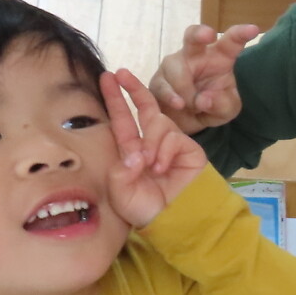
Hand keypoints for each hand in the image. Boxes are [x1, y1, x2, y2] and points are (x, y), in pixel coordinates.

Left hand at [103, 68, 208, 226]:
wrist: (174, 221)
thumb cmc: (145, 209)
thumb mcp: (120, 192)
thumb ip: (119, 171)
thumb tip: (134, 153)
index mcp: (131, 151)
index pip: (122, 119)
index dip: (115, 98)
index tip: (106, 77)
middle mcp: (150, 143)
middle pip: (144, 108)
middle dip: (133, 89)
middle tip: (122, 73)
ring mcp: (170, 144)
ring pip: (158, 123)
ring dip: (150, 142)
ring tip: (150, 166)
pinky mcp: (188, 149)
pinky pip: (173, 137)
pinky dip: (164, 152)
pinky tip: (162, 168)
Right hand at [149, 23, 259, 134]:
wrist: (187, 122)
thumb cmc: (211, 107)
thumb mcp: (226, 110)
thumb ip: (223, 104)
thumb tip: (204, 100)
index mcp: (220, 57)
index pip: (231, 42)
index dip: (241, 34)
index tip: (253, 30)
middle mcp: (196, 55)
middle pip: (194, 36)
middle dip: (200, 33)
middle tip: (208, 35)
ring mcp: (174, 65)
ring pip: (176, 67)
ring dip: (186, 89)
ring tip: (194, 106)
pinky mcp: (158, 80)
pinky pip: (162, 84)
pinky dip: (172, 97)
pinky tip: (179, 105)